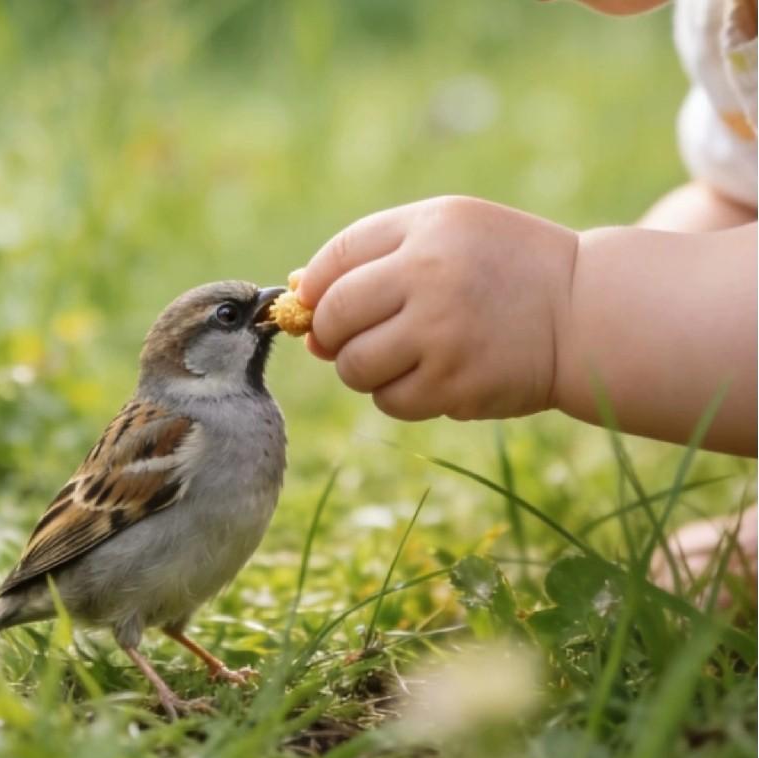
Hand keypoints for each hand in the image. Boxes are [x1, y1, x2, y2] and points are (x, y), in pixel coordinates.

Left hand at [298, 196, 577, 420]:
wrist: (583, 312)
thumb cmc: (504, 267)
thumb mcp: (447, 232)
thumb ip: (374, 254)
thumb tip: (300, 296)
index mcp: (427, 230)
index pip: (335, 261)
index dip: (315, 291)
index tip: (320, 307)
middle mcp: (431, 278)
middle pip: (334, 319)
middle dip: (331, 335)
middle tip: (353, 338)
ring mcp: (443, 336)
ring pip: (355, 367)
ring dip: (362, 369)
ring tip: (400, 356)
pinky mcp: (455, 386)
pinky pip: (390, 401)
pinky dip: (397, 395)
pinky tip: (429, 376)